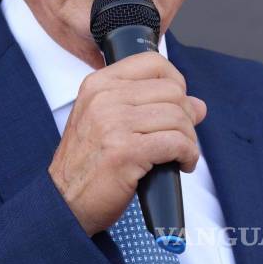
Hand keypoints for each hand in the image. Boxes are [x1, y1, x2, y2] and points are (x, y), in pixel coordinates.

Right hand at [48, 52, 206, 236]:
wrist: (64, 201)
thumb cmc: (88, 163)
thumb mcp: (107, 121)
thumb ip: (148, 106)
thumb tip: (198, 104)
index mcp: (98, 84)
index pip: (152, 62)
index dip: (175, 81)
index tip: (178, 102)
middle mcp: (104, 98)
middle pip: (171, 90)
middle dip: (186, 115)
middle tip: (181, 136)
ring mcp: (114, 123)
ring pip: (177, 116)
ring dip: (189, 138)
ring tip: (181, 153)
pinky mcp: (126, 151)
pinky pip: (176, 142)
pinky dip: (188, 154)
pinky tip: (182, 164)